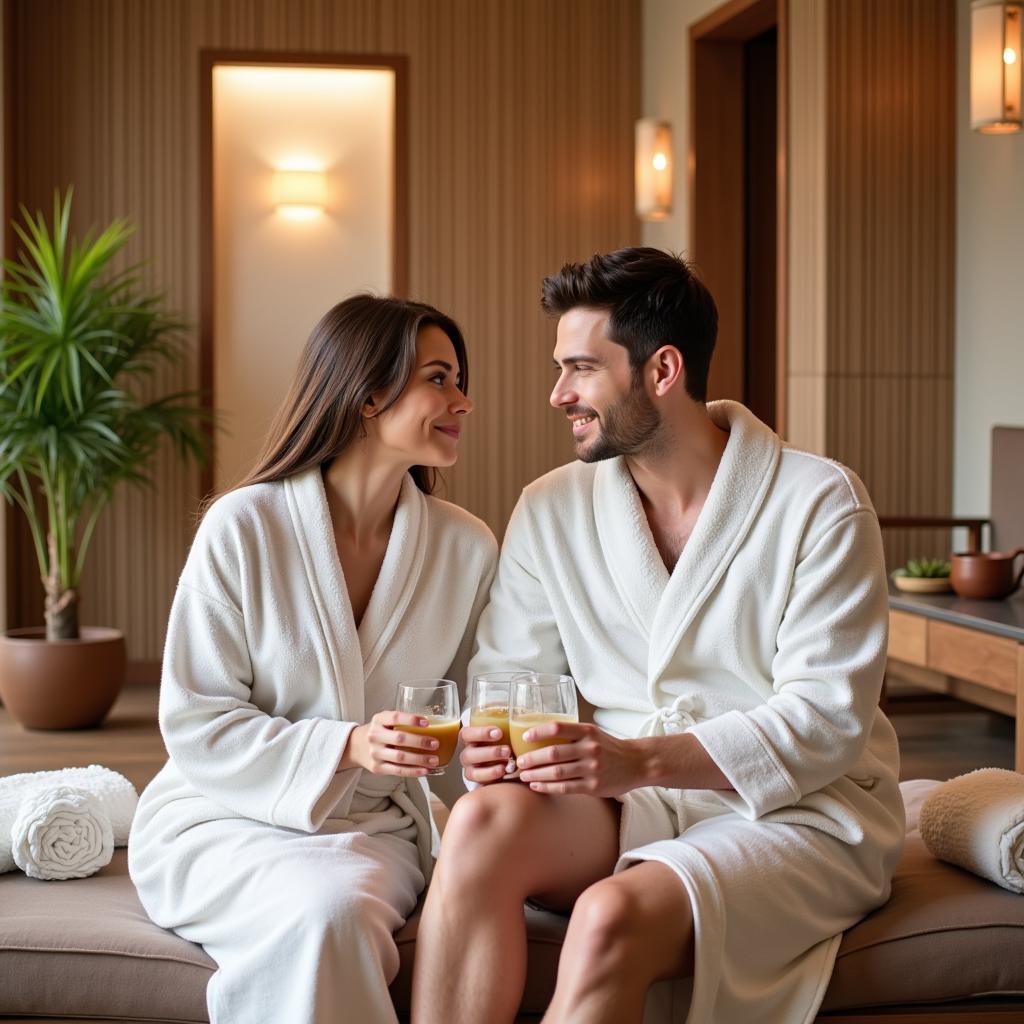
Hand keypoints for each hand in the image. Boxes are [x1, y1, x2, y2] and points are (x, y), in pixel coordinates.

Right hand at [339, 710, 439, 776]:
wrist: (355, 746)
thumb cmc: (379, 731)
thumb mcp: (385, 720)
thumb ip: (402, 721)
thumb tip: (433, 724)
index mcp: (379, 720)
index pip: (395, 717)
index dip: (411, 719)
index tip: (426, 722)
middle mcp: (375, 736)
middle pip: (399, 739)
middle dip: (420, 742)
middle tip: (435, 743)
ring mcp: (375, 753)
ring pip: (400, 757)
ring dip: (419, 759)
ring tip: (434, 759)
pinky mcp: (377, 768)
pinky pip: (397, 771)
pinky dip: (413, 771)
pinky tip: (424, 770)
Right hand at [459, 725, 513, 785]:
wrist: (510, 760)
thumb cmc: (505, 739)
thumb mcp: (505, 730)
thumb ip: (508, 725)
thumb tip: (520, 712)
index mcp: (470, 737)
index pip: (466, 733)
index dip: (481, 733)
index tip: (499, 732)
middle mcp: (467, 753)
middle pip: (469, 754)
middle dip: (489, 753)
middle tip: (507, 751)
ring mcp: (471, 768)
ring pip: (472, 770)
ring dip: (490, 768)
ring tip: (507, 765)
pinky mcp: (477, 781)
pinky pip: (478, 781)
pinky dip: (490, 777)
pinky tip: (502, 772)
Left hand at [516, 721, 649, 796]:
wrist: (636, 763)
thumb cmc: (608, 747)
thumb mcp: (593, 733)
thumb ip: (572, 735)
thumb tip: (540, 737)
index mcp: (588, 732)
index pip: (558, 728)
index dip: (538, 732)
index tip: (524, 737)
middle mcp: (590, 749)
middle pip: (553, 753)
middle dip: (532, 759)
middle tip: (518, 762)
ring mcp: (592, 769)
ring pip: (557, 772)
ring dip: (536, 775)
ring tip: (523, 776)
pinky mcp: (593, 787)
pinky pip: (565, 788)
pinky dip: (548, 787)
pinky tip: (536, 786)